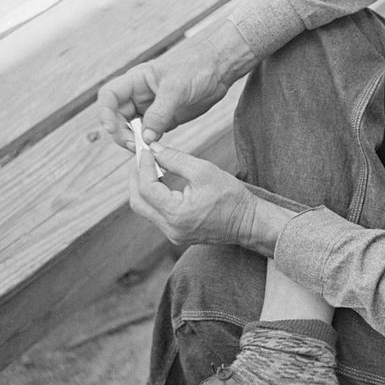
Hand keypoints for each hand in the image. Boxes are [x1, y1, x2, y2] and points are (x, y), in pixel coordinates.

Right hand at [97, 19, 257, 148]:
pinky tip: (155, 150)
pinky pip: (150, 134)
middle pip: (117, 117)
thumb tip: (145, 137)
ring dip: (134, 140)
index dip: (105, 113)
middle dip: (121, 133)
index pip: (109, 96)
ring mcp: (152, 108)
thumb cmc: (196, 66)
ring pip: (132, 128)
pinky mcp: (165, 119)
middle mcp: (140, 94)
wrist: (219, 68)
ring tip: (144, 150)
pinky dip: (149, 143)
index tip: (111, 129)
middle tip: (135, 146)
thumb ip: (159, 113)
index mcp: (136, 80)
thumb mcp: (176, 88)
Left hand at [129, 144, 258, 247]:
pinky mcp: (176, 234)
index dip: (143, 166)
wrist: (248, 222)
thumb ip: (175, 159)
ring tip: (151, 168)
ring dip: (144, 188)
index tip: (147, 151)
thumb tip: (154, 149)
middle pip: (138, 202)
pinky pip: (156, 215)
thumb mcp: (203, 171)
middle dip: (136, 178)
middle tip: (143, 159)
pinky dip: (154, 198)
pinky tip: (161, 183)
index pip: (146, 188)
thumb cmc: (231, 197)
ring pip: (145, 209)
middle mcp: (171, 228)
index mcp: (177, 214)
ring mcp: (173, 234)